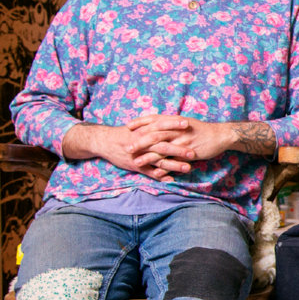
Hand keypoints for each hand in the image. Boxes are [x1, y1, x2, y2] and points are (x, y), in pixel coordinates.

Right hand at [63, 121, 196, 181]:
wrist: (105, 141)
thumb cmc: (126, 133)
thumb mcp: (140, 125)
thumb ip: (155, 124)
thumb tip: (173, 119)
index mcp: (144, 130)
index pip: (161, 125)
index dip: (173, 124)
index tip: (188, 123)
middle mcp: (143, 143)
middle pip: (163, 145)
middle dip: (179, 149)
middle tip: (194, 152)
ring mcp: (140, 155)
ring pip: (159, 161)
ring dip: (174, 165)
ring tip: (188, 168)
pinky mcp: (136, 165)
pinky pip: (150, 172)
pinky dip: (160, 176)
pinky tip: (172, 179)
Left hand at [126, 115, 233, 162]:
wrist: (220, 135)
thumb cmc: (202, 130)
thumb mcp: (186, 122)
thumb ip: (172, 124)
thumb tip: (158, 125)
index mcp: (175, 121)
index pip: (154, 119)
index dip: (140, 122)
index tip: (128, 126)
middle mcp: (177, 130)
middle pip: (154, 134)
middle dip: (139, 141)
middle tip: (128, 148)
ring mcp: (182, 141)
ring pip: (161, 148)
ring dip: (148, 156)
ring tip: (137, 162)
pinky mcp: (188, 152)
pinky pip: (173, 161)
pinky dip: (163, 167)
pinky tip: (155, 173)